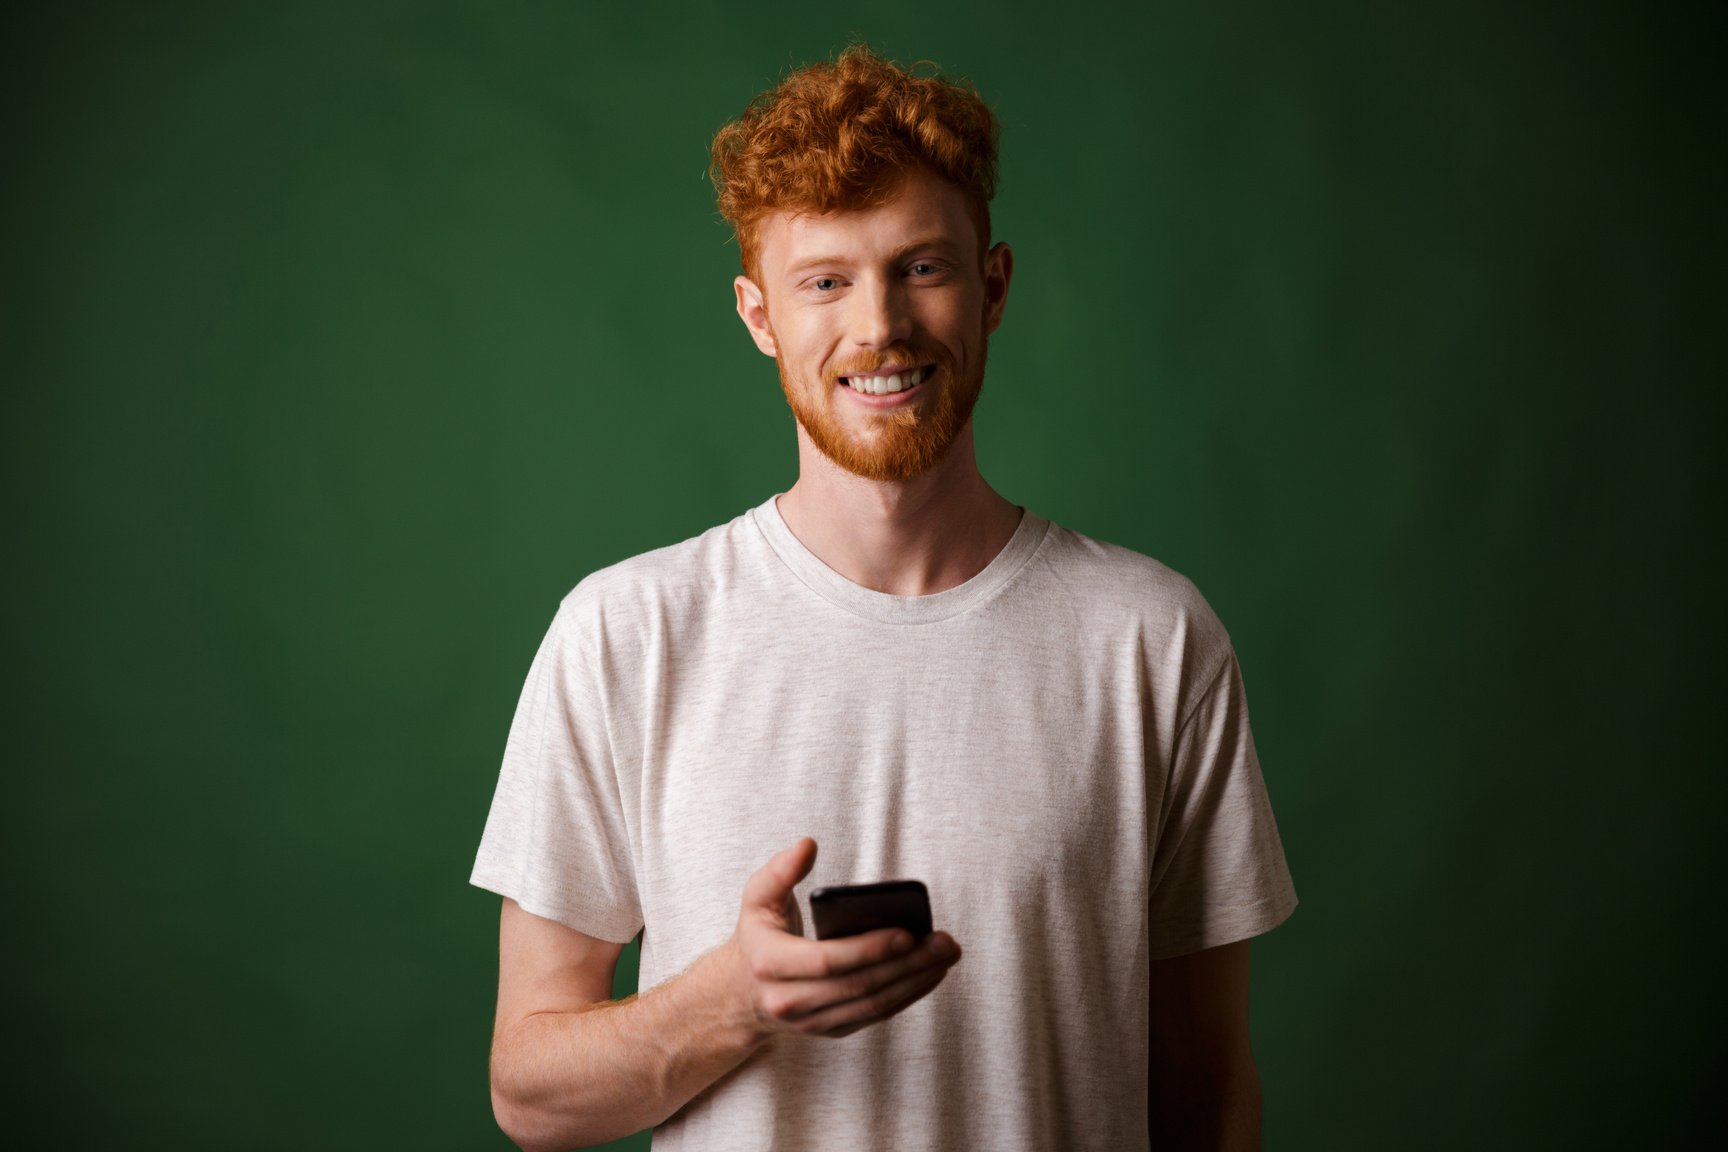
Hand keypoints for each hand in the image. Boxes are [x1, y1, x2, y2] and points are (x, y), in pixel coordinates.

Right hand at [719, 837, 961, 1039]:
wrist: (740, 994)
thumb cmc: (758, 937)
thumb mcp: (756, 899)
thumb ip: (779, 871)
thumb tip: (807, 845)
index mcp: (770, 964)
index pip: (827, 961)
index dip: (869, 949)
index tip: (908, 932)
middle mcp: (789, 1001)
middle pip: (859, 986)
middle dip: (907, 965)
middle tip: (945, 943)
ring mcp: (812, 1022)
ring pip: (872, 1005)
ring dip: (915, 982)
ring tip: (946, 956)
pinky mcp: (831, 1030)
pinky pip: (875, 1015)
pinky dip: (907, 996)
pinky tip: (930, 973)